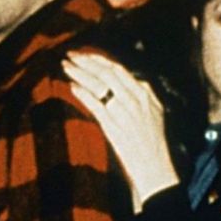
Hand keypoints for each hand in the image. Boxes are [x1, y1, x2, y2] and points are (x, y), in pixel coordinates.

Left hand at [63, 52, 178, 210]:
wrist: (154, 166)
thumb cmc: (153, 141)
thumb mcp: (155, 111)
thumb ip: (144, 93)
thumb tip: (132, 78)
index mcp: (144, 94)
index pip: (118, 69)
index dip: (99, 59)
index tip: (84, 54)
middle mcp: (134, 99)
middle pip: (106, 73)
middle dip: (86, 61)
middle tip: (69, 55)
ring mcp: (123, 112)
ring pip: (99, 85)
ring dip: (80, 74)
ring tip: (65, 66)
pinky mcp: (113, 126)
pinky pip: (95, 105)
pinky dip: (82, 94)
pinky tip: (71, 87)